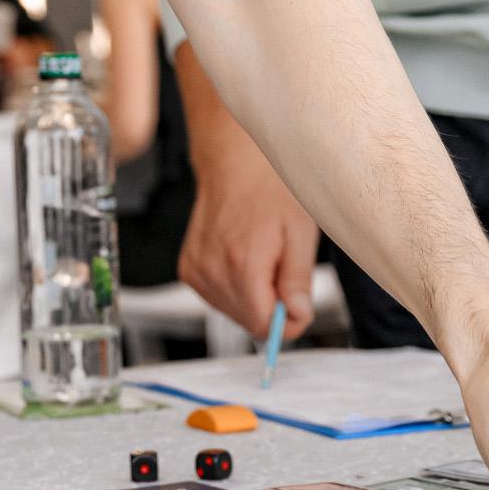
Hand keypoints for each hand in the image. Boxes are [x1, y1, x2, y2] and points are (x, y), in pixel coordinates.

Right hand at [178, 115, 319, 340]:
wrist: (234, 164)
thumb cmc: (269, 189)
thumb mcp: (300, 231)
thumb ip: (298, 280)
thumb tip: (298, 316)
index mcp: (243, 264)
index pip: (264, 325)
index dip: (287, 321)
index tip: (297, 303)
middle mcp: (213, 270)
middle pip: (248, 322)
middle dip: (270, 306)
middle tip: (280, 268)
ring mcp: (196, 270)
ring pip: (233, 311)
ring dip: (252, 296)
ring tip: (261, 258)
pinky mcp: (188, 269)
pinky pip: (217, 297)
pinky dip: (234, 287)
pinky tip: (242, 259)